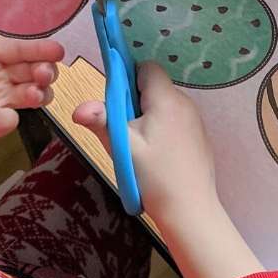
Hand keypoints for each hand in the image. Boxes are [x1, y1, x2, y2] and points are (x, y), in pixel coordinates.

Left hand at [0, 37, 63, 162]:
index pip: (16, 49)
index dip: (38, 49)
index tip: (56, 51)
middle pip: (31, 71)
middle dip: (44, 71)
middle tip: (44, 75)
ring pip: (31, 95)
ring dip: (38, 94)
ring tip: (33, 96)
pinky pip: (8, 122)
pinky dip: (5, 121)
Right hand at [73, 62, 262, 277]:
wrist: (190, 209)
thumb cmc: (154, 175)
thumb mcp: (123, 147)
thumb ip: (101, 121)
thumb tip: (78, 108)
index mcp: (167, 99)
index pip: (147, 68)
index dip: (127, 78)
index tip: (116, 101)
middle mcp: (185, 104)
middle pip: (155, 88)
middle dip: (135, 102)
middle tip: (124, 130)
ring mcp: (195, 121)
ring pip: (164, 106)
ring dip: (148, 118)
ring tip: (139, 148)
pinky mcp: (199, 138)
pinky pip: (176, 123)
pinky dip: (162, 131)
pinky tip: (156, 158)